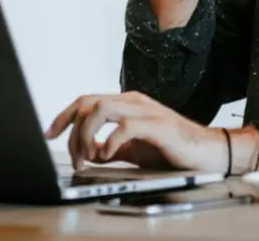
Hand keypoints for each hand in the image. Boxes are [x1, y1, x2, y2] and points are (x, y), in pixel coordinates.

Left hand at [44, 91, 225, 172]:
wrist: (207, 152)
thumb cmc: (173, 149)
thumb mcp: (134, 150)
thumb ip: (111, 148)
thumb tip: (89, 153)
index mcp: (126, 104)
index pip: (86, 101)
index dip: (64, 116)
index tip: (50, 133)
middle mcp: (133, 101)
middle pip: (87, 103)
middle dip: (70, 128)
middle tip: (72, 155)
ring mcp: (145, 111)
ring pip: (100, 109)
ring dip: (86, 135)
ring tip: (87, 157)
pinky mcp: (157, 125)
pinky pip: (124, 127)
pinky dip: (109, 142)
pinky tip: (107, 156)